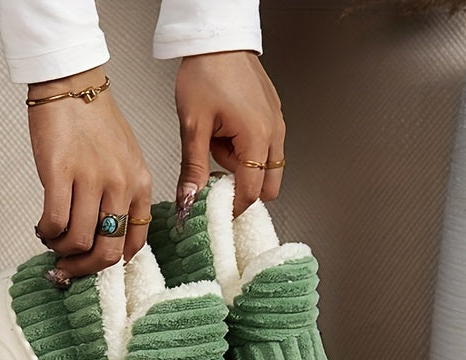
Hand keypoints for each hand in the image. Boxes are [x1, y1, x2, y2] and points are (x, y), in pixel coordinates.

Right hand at [26, 68, 151, 279]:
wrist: (72, 86)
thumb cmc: (95, 124)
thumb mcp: (124, 161)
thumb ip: (120, 198)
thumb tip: (100, 239)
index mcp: (140, 184)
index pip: (133, 244)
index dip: (109, 264)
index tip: (91, 263)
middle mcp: (120, 185)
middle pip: (107, 252)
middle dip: (83, 268)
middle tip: (66, 266)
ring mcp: (92, 179)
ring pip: (78, 241)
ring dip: (60, 249)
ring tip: (52, 237)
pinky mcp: (61, 174)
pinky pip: (55, 223)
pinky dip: (45, 232)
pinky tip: (42, 225)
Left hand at [174, 51, 284, 218]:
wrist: (218, 40)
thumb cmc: (207, 72)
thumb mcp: (193, 127)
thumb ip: (193, 169)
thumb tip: (188, 201)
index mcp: (257, 138)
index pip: (252, 192)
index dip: (233, 207)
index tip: (215, 212)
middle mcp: (274, 132)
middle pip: (269, 185)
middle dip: (244, 189)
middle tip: (216, 180)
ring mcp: (276, 122)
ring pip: (266, 166)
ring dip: (243, 168)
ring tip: (217, 144)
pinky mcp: (272, 115)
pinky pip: (264, 146)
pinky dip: (246, 150)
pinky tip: (225, 134)